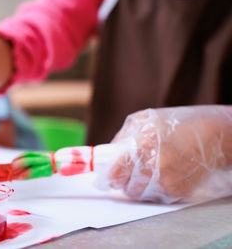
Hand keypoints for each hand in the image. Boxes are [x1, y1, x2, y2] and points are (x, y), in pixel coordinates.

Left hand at [105, 106, 231, 202]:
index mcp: (140, 147)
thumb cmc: (176, 126)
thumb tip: (110, 153)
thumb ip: (123, 137)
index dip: (109, 177)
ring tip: (148, 172)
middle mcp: (151, 168)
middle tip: (130, 173)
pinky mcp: (176, 192)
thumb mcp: (144, 121)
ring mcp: (164, 182)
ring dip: (138, 187)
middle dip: (124, 181)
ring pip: (139, 195)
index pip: (114, 173)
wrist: (211, 137)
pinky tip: (161, 175)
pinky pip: (155, 197)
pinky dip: (153, 190)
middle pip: (125, 187)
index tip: (108, 177)